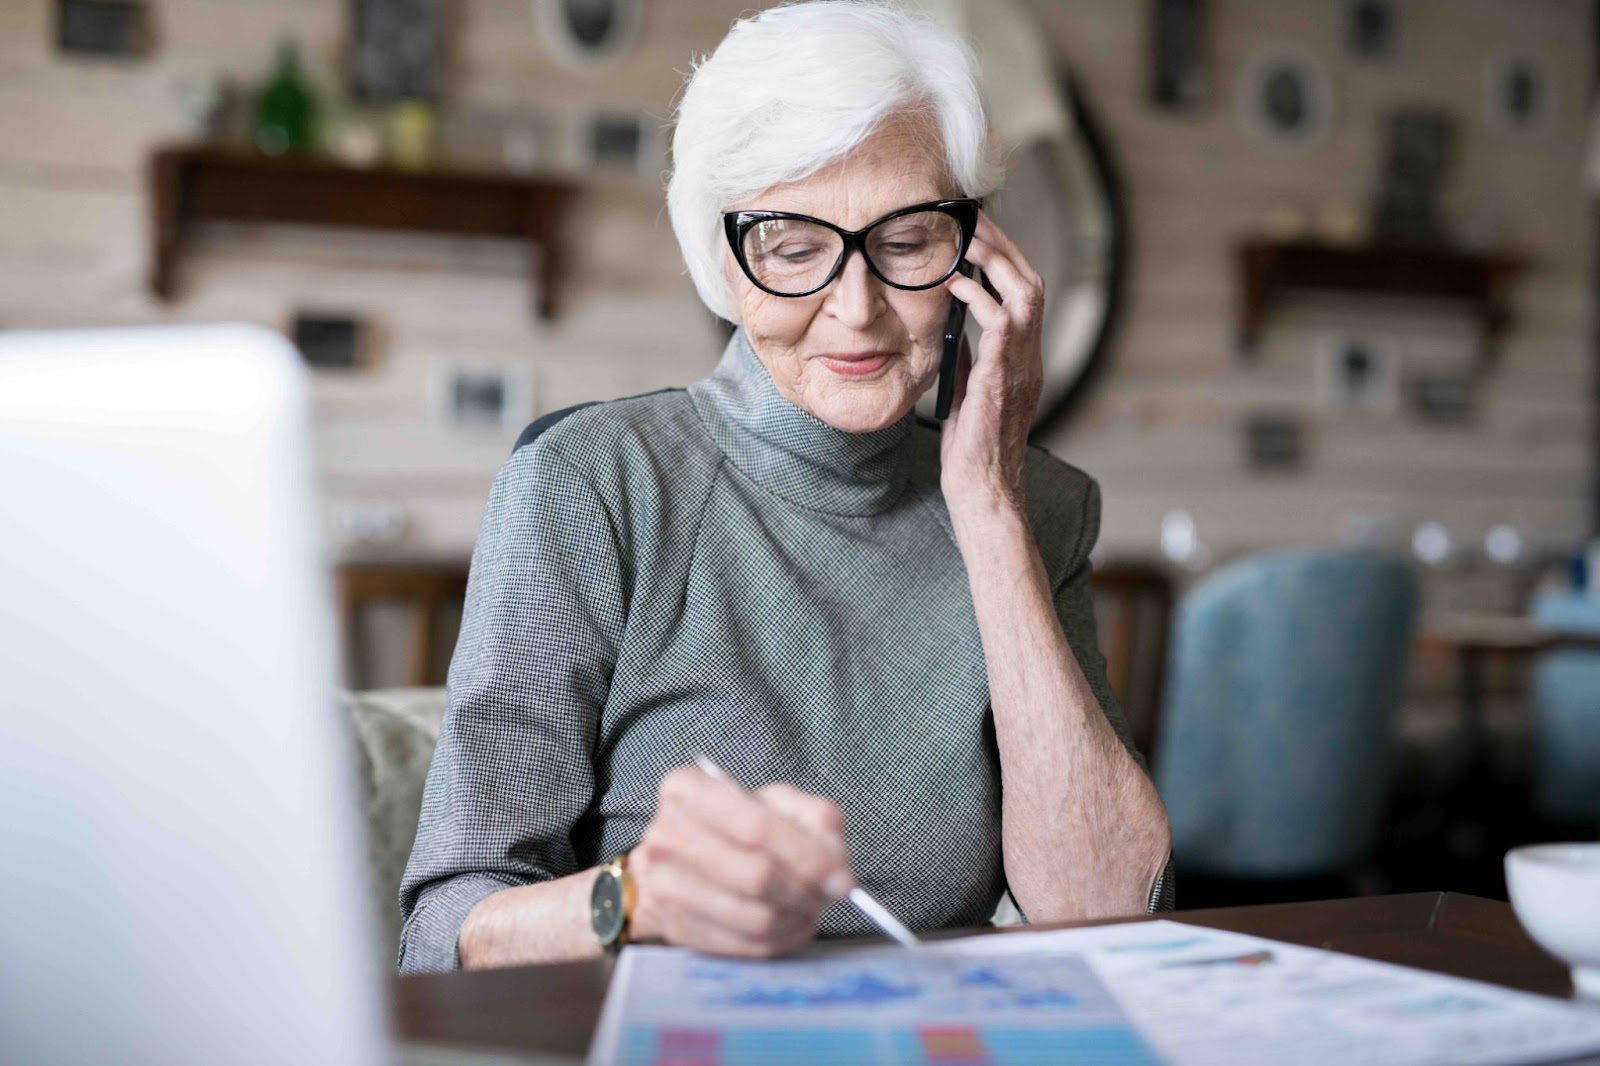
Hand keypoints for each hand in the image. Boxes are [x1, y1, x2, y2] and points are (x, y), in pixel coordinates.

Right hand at [627, 767, 856, 956]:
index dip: (807, 857)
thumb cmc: (737, 826)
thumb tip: (837, 870)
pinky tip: (788, 923)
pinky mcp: (676, 928)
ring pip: (754, 917)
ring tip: (807, 906)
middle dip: (805, 891)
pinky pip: (744, 946)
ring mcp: (664, 885)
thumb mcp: (778, 803)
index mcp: (687, 790)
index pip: (757, 828)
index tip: (842, 879)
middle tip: (828, 895)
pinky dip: (779, 940)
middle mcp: (666, 835)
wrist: (683, 859)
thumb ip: (816, 819)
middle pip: (755, 876)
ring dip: (795, 918)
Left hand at [940, 211, 1045, 516]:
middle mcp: (1029, 358)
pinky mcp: (1002, 378)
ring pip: (1026, 294)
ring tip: (966, 237)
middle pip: (1031, 283)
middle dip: (1004, 246)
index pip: (1024, 297)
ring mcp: (1021, 367)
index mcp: (1023, 362)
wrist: (984, 492)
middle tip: (972, 220)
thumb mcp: (966, 396)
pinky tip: (956, 283)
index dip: (1006, 262)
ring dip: (996, 260)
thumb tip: (953, 331)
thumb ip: (966, 361)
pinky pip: (1001, 323)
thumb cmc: (973, 453)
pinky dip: (980, 296)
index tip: (979, 235)